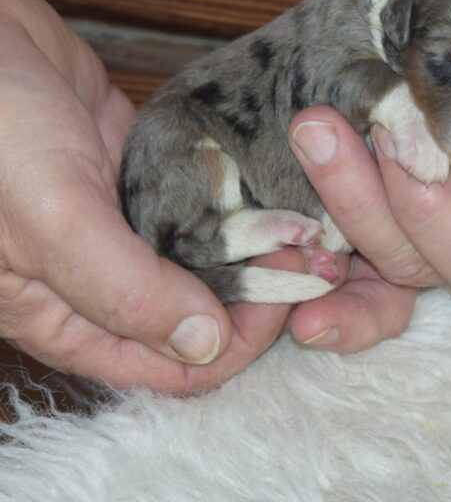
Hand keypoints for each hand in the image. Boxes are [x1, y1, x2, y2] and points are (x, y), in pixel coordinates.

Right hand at [0, 0, 318, 393]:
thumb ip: (123, 288)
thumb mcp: (50, 218)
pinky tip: (280, 188)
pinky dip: (240, 202)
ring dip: (255, 249)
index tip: (283, 300)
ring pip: (205, 258)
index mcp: (64, 314)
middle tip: (313, 258)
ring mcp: (124, 222)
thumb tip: (204, 347)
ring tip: (310, 224)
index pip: (163, 364)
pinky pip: (203, 202)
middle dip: (256, 296)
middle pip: (194, 314)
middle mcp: (98, 277)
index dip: (229, 347)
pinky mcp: (143, 172)